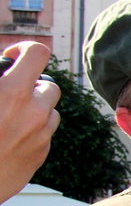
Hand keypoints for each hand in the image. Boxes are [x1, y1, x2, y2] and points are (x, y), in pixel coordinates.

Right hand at [0, 41, 60, 202]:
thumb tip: (5, 66)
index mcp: (12, 93)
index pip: (38, 53)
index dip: (25, 50)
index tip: (13, 58)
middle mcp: (34, 112)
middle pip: (50, 86)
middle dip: (32, 87)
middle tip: (9, 95)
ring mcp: (41, 136)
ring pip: (50, 112)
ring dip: (34, 111)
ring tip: (7, 119)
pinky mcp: (42, 155)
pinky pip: (45, 135)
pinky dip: (32, 132)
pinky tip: (8, 140)